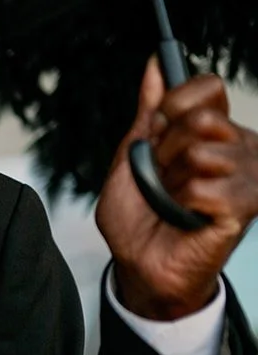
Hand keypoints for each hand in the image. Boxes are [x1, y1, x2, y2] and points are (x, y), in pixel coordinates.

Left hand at [99, 58, 257, 320]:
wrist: (139, 266)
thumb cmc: (138, 219)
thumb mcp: (130, 159)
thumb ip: (146, 113)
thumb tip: (154, 66)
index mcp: (213, 131)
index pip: (206, 88)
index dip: (171, 107)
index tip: (155, 136)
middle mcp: (237, 146)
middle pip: (200, 119)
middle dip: (165, 151)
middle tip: (162, 179)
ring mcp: (247, 174)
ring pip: (201, 153)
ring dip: (173, 182)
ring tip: (174, 202)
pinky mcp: (247, 203)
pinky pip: (203, 187)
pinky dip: (182, 205)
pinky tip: (187, 217)